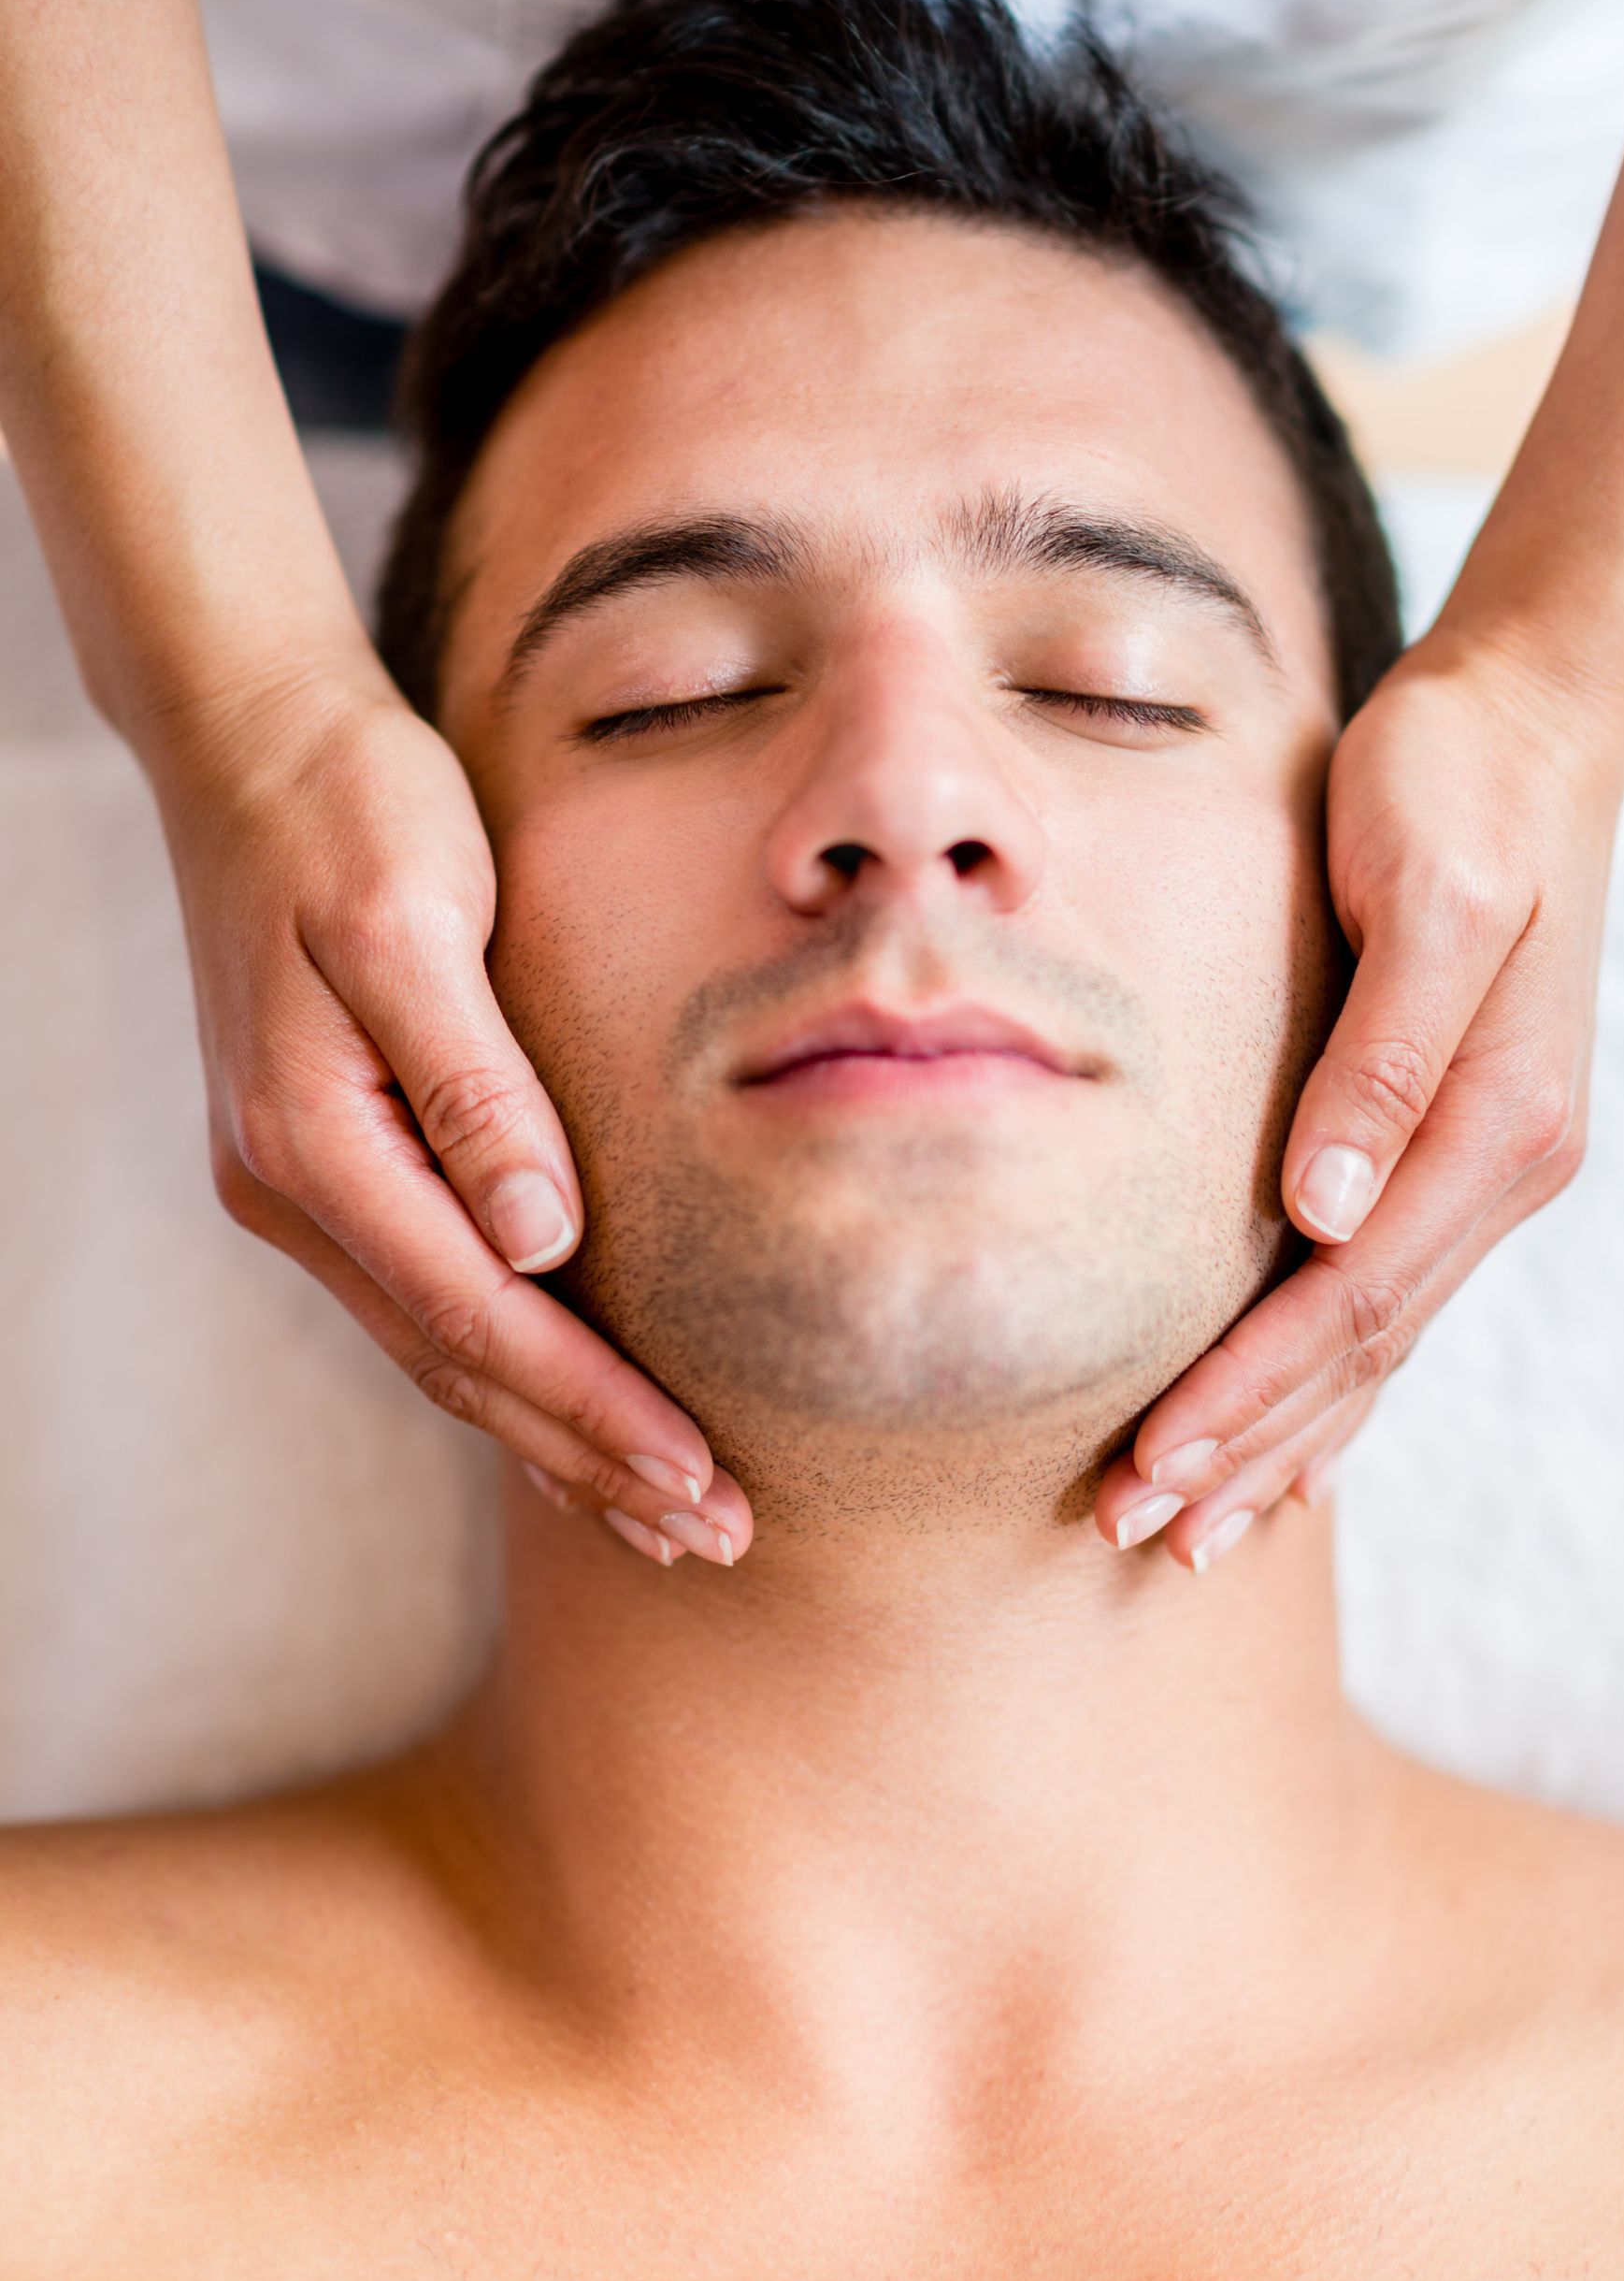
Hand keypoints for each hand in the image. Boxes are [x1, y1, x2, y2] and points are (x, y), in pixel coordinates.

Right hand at [161, 661, 751, 1568]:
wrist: (250, 742)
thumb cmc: (347, 807)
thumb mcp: (412, 917)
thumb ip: (475, 1081)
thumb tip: (541, 1239)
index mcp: (315, 1139)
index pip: (479, 1317)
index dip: (592, 1407)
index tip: (699, 1477)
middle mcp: (297, 1187)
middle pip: (461, 1364)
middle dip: (590, 1459)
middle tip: (717, 1539)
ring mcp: (306, 1183)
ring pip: (443, 1349)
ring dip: (555, 1436)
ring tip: (664, 1512)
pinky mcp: (337, 1159)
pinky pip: (430, 1298)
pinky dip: (510, 1370)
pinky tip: (571, 1413)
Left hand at [1095, 636, 1623, 1569]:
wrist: (1532, 720)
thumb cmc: (1458, 784)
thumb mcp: (1427, 889)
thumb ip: (1382, 1051)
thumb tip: (1324, 1207)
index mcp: (1495, 1121)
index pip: (1350, 1299)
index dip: (1248, 1395)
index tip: (1150, 1467)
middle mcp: (1501, 1163)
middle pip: (1360, 1349)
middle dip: (1246, 1448)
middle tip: (1134, 1534)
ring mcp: (1484, 1160)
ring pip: (1373, 1340)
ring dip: (1284, 1438)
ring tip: (1194, 1526)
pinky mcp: (1452, 1139)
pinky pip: (1388, 1292)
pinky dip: (1334, 1379)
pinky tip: (1294, 1444)